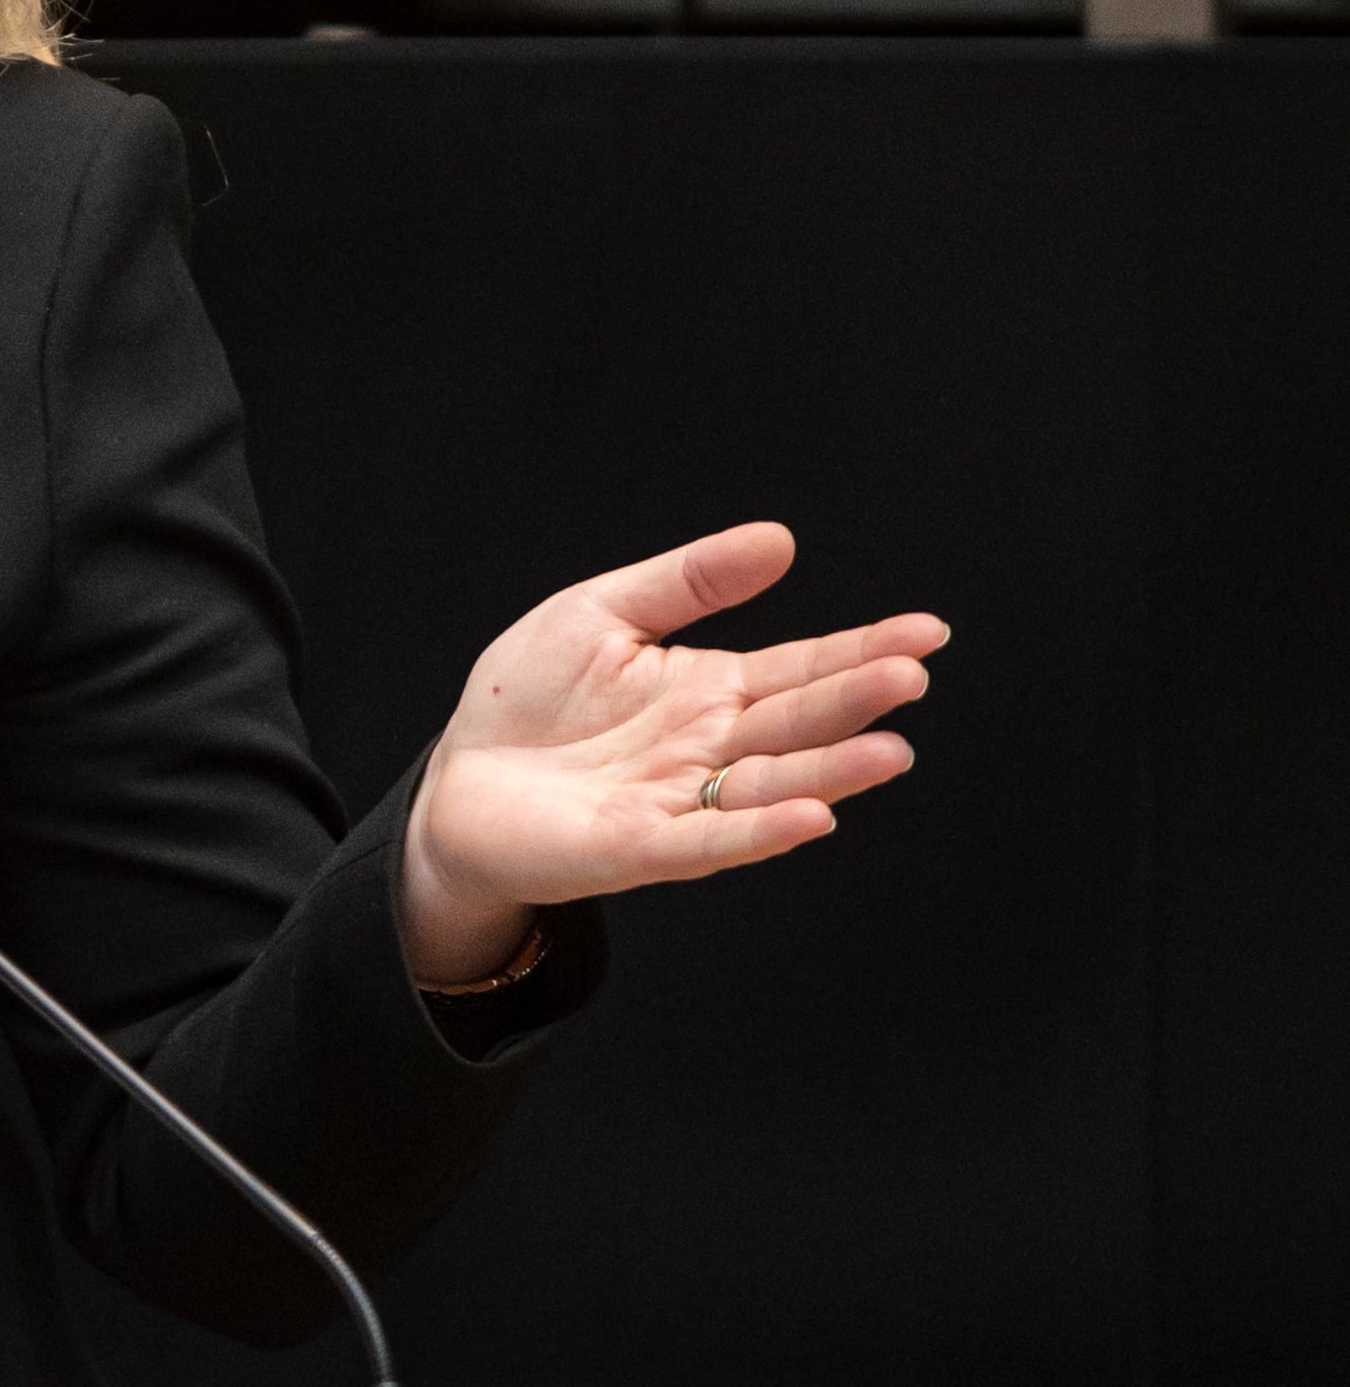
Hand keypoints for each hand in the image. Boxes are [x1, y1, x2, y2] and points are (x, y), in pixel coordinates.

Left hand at [398, 522, 944, 984]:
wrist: (458, 780)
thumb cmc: (529, 701)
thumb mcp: (602, 614)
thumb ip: (688, 581)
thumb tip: (780, 539)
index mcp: (711, 691)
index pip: (802, 667)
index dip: (864, 649)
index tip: (929, 632)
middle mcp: (710, 748)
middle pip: (797, 722)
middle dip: (856, 701)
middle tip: (912, 677)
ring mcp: (680, 800)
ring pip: (770, 785)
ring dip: (830, 771)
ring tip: (890, 752)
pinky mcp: (639, 847)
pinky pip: (710, 840)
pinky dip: (759, 830)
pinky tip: (811, 815)